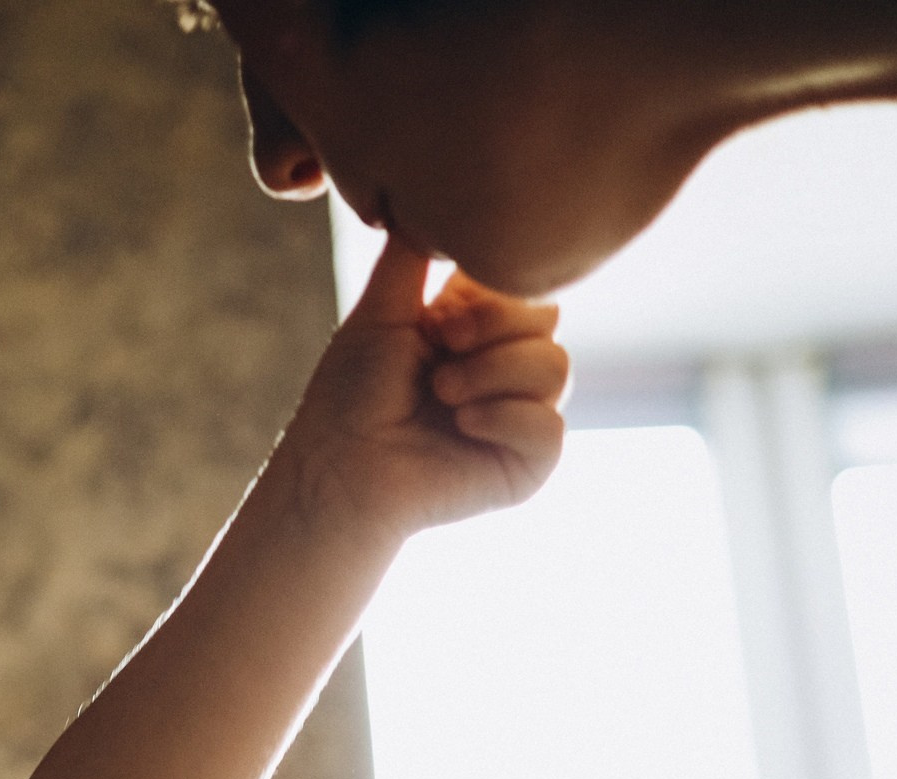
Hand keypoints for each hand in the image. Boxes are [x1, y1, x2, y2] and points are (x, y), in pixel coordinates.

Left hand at [277, 231, 568, 542]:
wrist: (338, 469)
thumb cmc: (350, 396)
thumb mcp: (382, 309)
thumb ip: (412, 252)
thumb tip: (426, 190)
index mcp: (476, 328)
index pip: (524, 285)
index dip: (490, 295)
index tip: (438, 317)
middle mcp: (504, 368)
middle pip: (550, 319)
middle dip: (492, 330)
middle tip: (439, 351)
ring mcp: (520, 416)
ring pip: (558, 368)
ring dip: (490, 375)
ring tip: (441, 395)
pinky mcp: (529, 464)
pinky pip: (552, 427)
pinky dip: (503, 419)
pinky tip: (461, 426)